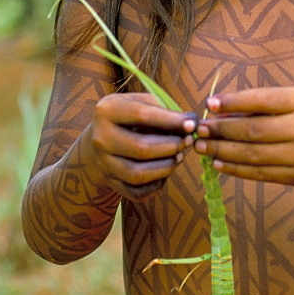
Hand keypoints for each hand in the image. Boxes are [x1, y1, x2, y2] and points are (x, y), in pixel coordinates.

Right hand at [81, 93, 195, 202]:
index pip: (142, 115)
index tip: (192, 124)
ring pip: (138, 174)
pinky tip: (165, 171)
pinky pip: (137, 192)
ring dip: (166, 167)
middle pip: (141, 148)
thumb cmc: (129, 117)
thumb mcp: (141, 102)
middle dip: (171, 146)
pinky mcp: (111, 183)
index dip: (171, 121)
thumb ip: (165, 110)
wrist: (101, 140)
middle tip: (188, 142)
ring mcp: (104, 163)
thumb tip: (192, 123)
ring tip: (179, 156)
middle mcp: (101, 138)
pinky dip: (157, 184)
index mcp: (107, 110)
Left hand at [194, 86, 293, 188]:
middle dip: (221, 130)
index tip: (210, 104)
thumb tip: (220, 111)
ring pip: (252, 155)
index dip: (232, 102)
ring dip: (221, 151)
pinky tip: (218, 162)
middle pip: (253, 130)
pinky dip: (234, 168)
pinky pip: (258, 173)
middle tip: (199, 128)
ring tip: (202, 146)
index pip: (261, 100)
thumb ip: (262, 103)